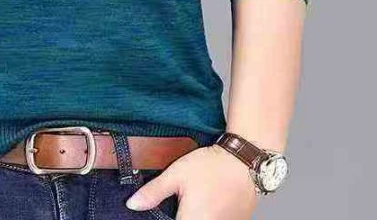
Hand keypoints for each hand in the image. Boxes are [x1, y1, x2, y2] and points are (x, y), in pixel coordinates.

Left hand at [125, 145, 257, 218]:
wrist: (244, 162)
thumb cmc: (211, 166)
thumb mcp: (176, 174)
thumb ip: (154, 192)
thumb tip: (132, 204)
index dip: (162, 218)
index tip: (165, 211)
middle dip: (179, 215)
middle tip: (179, 202)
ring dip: (192, 215)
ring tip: (194, 200)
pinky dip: (206, 215)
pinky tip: (205, 202)